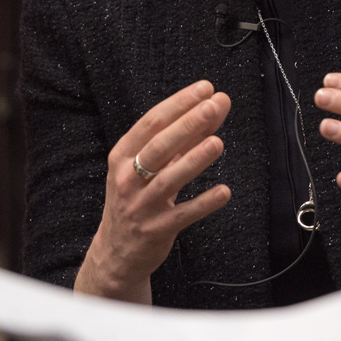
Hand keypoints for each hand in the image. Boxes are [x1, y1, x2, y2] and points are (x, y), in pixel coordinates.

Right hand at [75, 81, 231, 303]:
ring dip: (194, 160)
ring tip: (218, 143)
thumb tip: (213, 107)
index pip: (151, 123)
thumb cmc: (137, 197)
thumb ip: (182, 139)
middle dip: (187, 124)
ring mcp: (140, 205)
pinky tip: (224, 192)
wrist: (116, 252)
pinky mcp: (156, 230)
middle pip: (158, 147)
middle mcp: (127, 178)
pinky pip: (183, 215)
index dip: (178, 104)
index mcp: (122, 156)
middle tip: (213, 106)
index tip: (205, 89)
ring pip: (168, 179)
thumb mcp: (149, 166)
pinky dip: (203, 203)